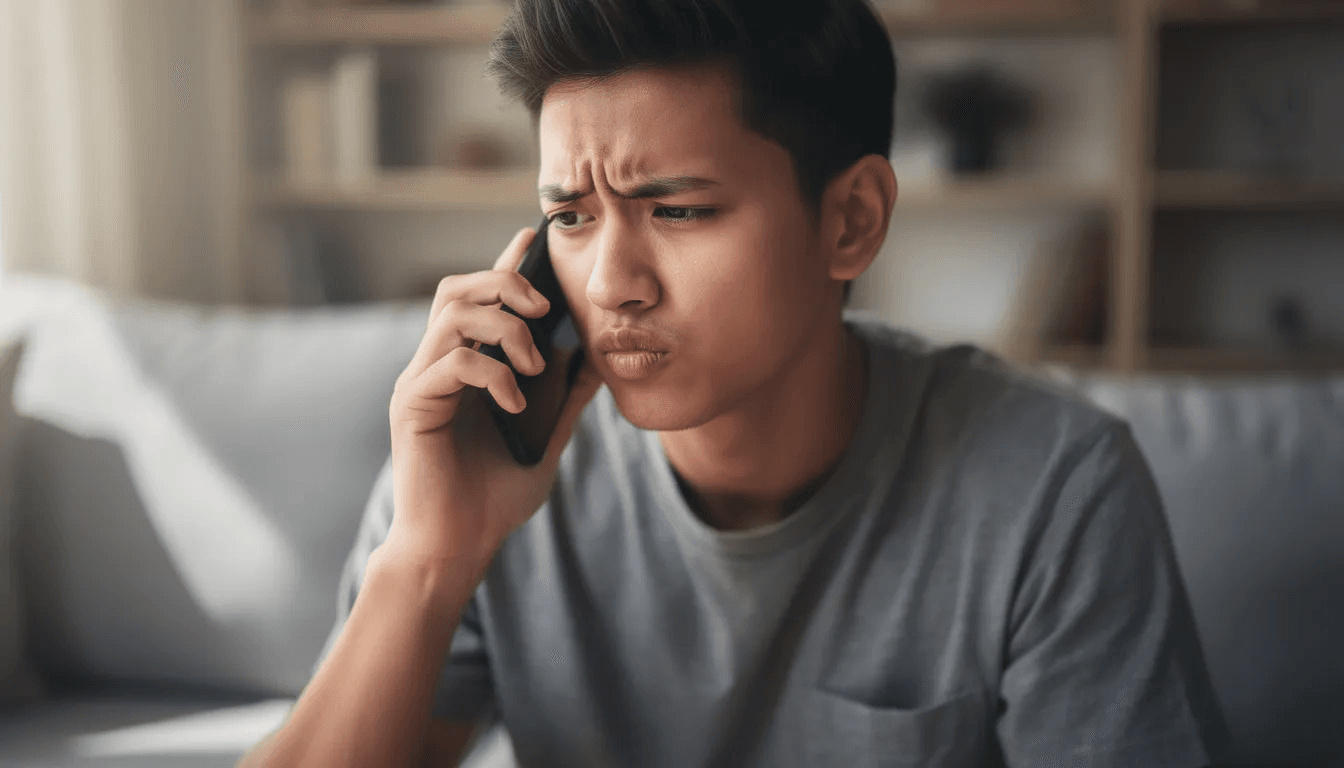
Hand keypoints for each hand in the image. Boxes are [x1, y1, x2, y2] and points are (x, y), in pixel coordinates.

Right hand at [382, 227, 603, 571]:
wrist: (459, 547)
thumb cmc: (494, 498)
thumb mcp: (546, 440)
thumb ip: (565, 399)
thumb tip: (597, 360)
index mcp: (466, 367)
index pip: (482, 298)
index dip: (506, 265)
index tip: (534, 237)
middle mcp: (436, 366)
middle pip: (457, 288)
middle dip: (505, 283)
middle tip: (543, 310)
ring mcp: (421, 382)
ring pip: (452, 313)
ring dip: (504, 328)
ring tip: (531, 367)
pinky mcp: (413, 406)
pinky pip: (451, 361)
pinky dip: (491, 373)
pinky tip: (514, 404)